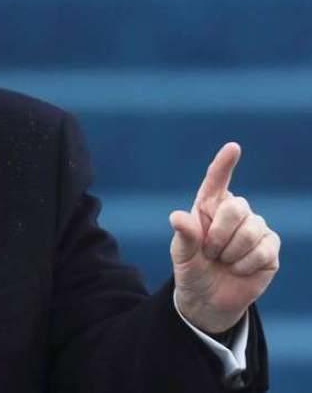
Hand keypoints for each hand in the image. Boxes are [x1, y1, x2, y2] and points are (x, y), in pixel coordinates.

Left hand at [169, 143, 280, 333]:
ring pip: (252, 228)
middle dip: (219, 234)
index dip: (224, 164)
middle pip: (236, 207)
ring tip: (223, 261)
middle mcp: (234, 214)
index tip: (233, 147)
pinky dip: (246, 264)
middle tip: (210, 252)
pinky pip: (263, 249)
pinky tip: (239, 269)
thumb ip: (183, 236)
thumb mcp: (181, 256)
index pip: (216, 181)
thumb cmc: (192, 270)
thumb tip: (177, 216)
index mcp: (208, 208)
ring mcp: (255, 229)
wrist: (208, 300)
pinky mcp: (270, 248)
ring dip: (232, 252)